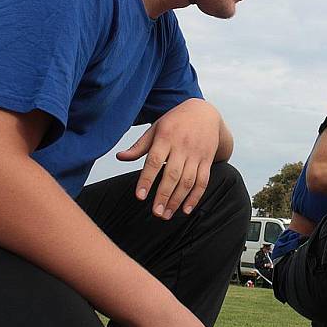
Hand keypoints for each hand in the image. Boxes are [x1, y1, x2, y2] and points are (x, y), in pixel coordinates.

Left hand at [118, 99, 220, 218]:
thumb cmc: (175, 122)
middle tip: (155, 213)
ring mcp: (196, 154)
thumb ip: (139, 146)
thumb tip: (120, 157)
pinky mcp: (207, 160)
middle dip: (163, 196)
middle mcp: (182, 146)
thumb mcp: (156, 128)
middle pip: (173, 174)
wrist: (205, 112)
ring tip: (166, 214)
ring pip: (188, 181)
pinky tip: (185, 210)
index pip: (154, 161)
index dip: (147, 179)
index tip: (140, 196)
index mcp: (166, 137)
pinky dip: (195, 197)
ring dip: (177, 200)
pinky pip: (203, 181)